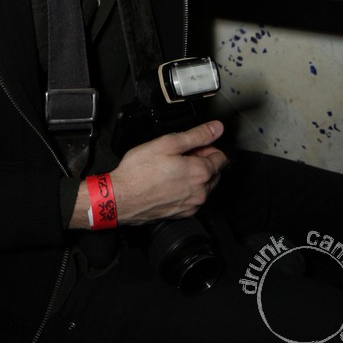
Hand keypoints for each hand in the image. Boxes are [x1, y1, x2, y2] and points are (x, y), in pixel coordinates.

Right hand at [109, 121, 227, 225]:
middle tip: (180, 155)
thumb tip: (216, 127)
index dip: (207, 147)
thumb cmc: (139, 171)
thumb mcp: (167, 143)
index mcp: (200, 173)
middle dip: (202, 161)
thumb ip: (196, 135)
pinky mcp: (181, 214)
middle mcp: (200, 192)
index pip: (221, 157)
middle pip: (214, 173)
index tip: (193, 146)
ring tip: (172, 169)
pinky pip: (193, 199)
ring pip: (204, 187)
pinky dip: (186, 190)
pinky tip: (169, 183)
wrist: (120, 198)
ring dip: (194, 176)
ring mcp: (191, 206)